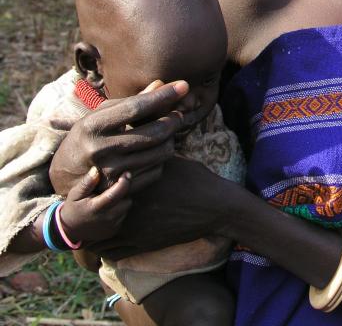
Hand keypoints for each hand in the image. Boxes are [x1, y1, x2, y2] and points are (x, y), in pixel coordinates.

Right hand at [49, 80, 189, 195]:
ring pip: (160, 153)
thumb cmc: (89, 135)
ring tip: (167, 133)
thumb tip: (161, 83)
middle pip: (153, 133)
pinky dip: (162, 159)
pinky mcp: (120, 189)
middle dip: (173, 121)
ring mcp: (109, 172)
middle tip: (179, 115)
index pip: (135, 108)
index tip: (183, 85)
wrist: (66, 174)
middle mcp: (99, 149)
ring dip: (170, 140)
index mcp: (92, 126)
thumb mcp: (103, 115)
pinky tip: (155, 152)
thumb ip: (132, 101)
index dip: (162, 96)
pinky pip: (157, 171)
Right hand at [59, 167, 131, 243]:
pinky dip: (120, 211)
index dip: (124, 182)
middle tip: (114, 188)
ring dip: (122, 202)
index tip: (127, 173)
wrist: (70, 230)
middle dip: (123, 193)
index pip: (116, 193)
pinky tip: (110, 209)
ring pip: (126, 208)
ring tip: (110, 199)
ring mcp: (111, 226)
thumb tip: (96, 170)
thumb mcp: (75, 194)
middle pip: (126, 201)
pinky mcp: (114, 230)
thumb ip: (86, 183)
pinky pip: (124, 217)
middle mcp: (106, 218)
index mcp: (96, 208)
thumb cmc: (74, 207)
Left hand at [90, 157, 232, 259]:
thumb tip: (134, 136)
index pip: (93, 189)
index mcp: (128, 184)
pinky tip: (106, 241)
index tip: (82, 189)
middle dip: (83, 213)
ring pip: (95, 238)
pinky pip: (111, 253)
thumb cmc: (193, 178)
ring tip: (90, 227)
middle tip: (80, 209)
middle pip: (90, 215)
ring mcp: (131, 229)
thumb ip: (146, 153)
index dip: (84, 190)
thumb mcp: (168, 159)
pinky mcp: (141, 245)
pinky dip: (104, 249)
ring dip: (90, 234)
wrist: (213, 206)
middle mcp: (124, 207)